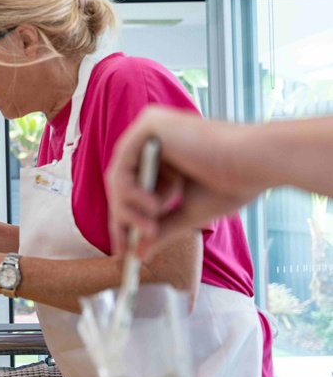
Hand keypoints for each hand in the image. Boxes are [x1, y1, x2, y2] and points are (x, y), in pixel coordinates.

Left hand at [106, 106, 260, 257]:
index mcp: (166, 152)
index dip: (125, 219)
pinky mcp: (149, 123)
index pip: (133, 187)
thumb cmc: (232, 184)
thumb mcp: (187, 213)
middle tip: (131, 247)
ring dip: (128, 210)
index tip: (125, 249)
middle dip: (124, 219)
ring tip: (151, 227)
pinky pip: (122, 165)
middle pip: (122, 182)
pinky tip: (154, 206)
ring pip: (118, 177)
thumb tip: (138, 254)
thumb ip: (161, 229)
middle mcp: (154, 136)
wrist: (257, 163)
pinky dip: (130, 193)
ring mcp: (150, 127)